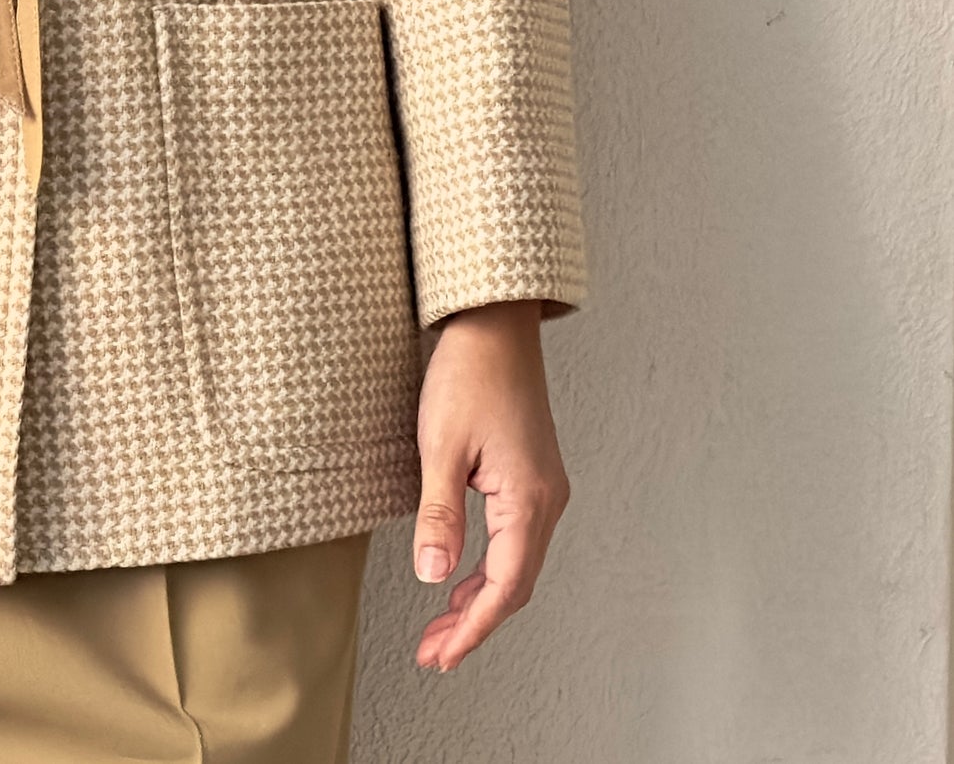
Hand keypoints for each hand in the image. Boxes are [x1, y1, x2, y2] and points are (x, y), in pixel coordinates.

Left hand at [411, 298, 569, 671]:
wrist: (494, 323)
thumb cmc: (467, 374)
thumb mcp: (439, 445)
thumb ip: (439, 515)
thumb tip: (433, 576)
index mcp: (528, 500)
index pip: (504, 588)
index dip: (472, 629)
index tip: (440, 655)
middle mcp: (547, 500)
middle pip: (515, 584)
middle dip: (474, 622)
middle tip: (432, 651)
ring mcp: (544, 487)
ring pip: (517, 563)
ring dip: (481, 596)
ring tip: (440, 625)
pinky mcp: (533, 474)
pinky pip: (516, 537)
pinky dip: (490, 566)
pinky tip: (462, 574)